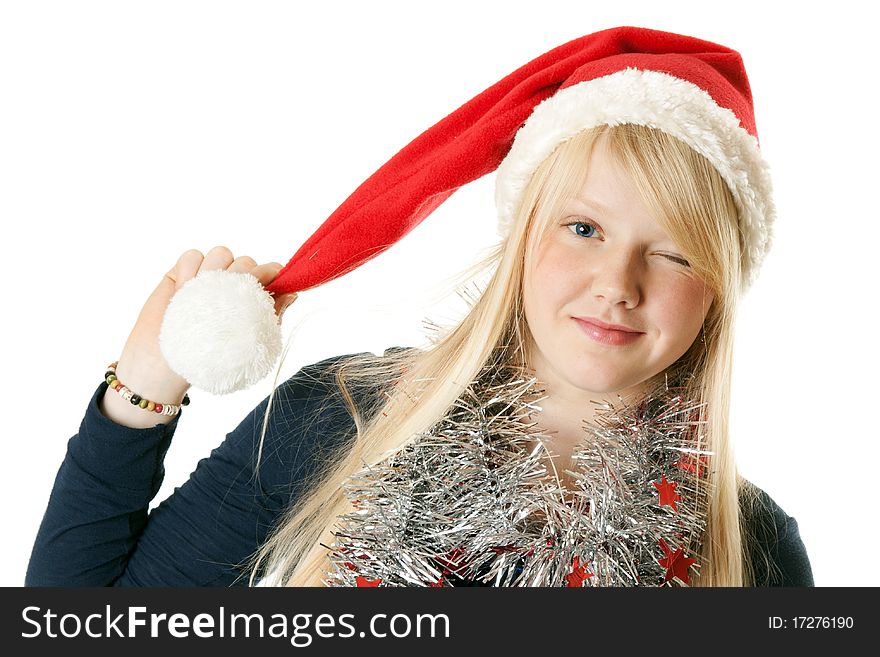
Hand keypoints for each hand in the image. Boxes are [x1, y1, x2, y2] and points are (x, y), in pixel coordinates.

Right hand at [117, 246, 297, 397]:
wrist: (164, 366)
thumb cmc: (208, 360)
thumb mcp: (247, 343)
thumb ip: (271, 315)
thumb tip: (296, 293)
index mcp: (251, 299)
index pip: (268, 273)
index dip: (269, 273)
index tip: (266, 282)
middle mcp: (231, 285)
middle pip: (245, 261)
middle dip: (238, 275)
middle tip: (224, 300)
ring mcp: (206, 277)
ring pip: (220, 253)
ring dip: (212, 271)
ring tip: (200, 298)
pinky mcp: (181, 273)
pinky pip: (191, 255)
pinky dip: (188, 269)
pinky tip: (182, 290)